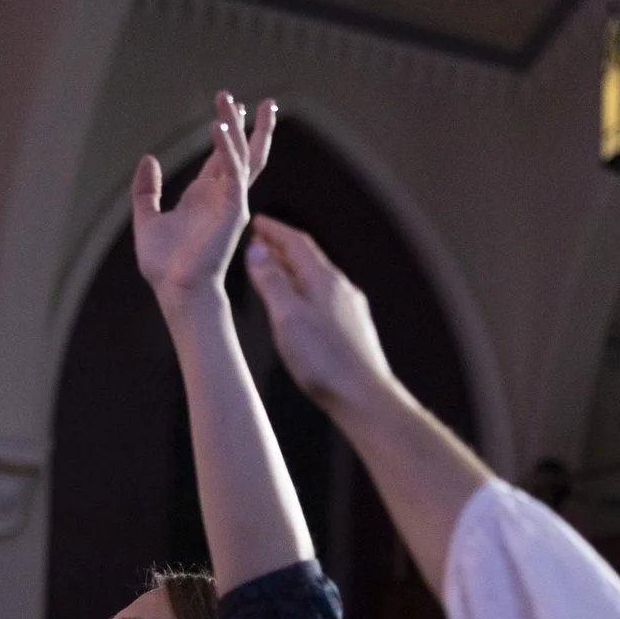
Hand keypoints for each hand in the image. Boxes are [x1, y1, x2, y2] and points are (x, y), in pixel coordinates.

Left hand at [131, 90, 274, 305]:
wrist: (175, 288)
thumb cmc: (164, 264)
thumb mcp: (147, 219)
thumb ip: (147, 189)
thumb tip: (148, 158)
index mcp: (205, 197)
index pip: (223, 157)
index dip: (227, 131)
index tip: (233, 106)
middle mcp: (222, 196)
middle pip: (245, 154)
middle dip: (253, 127)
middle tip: (260, 100)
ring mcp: (230, 203)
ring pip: (242, 157)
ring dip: (238, 128)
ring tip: (235, 102)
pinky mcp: (232, 211)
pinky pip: (234, 174)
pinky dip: (227, 150)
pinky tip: (219, 128)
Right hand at [244, 215, 394, 412]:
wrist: (364, 396)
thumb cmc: (324, 361)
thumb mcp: (288, 318)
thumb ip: (272, 283)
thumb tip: (257, 251)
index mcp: (323, 280)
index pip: (296, 242)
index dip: (274, 230)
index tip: (255, 222)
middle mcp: (340, 288)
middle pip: (307, 258)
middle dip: (280, 247)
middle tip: (257, 242)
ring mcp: (348, 308)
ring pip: (315, 277)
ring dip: (291, 269)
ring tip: (270, 269)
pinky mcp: (351, 328)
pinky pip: (323, 296)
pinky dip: (303, 289)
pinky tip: (297, 303)